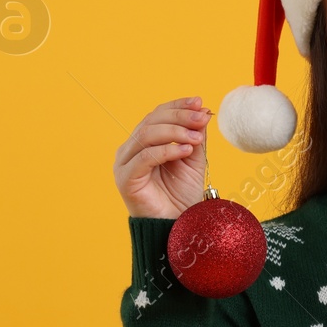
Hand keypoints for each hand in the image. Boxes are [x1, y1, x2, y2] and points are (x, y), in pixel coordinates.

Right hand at [115, 96, 211, 218]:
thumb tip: (202, 109)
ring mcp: (124, 163)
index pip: (157, 114)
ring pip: (146, 135)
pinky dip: (167, 150)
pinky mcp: (125, 178)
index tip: (199, 102)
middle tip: (201, 118)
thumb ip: (194, 135)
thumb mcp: (193, 158)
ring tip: (196, 137)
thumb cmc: (181, 194)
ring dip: (175, 132)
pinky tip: (185, 150)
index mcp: (143, 142)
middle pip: (151, 121)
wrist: (176, 224)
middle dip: (179, 116)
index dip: (177, 105)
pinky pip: (144, 158)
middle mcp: (130, 149)